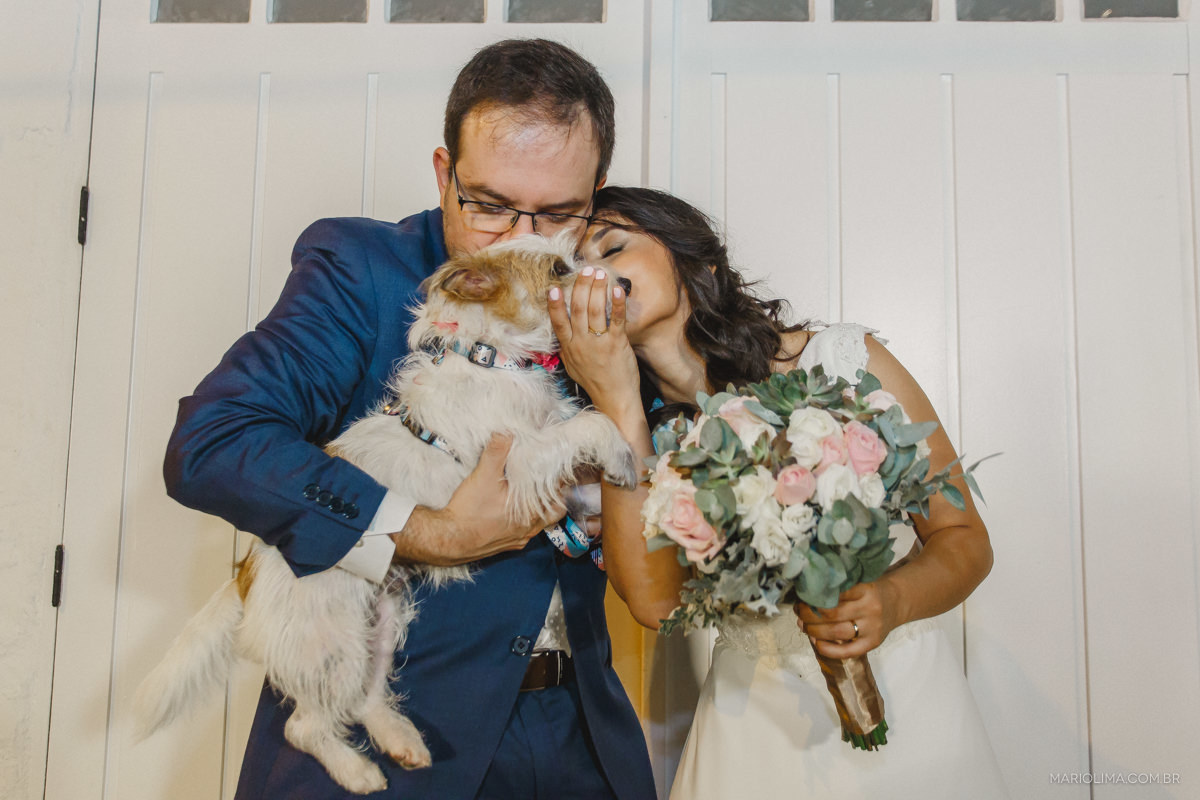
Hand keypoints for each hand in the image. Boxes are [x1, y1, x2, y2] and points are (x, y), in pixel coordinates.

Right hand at [391, 433, 564, 565]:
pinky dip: (523, 522)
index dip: (560, 479)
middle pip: (554, 511)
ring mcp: (518, 538)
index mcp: (531, 511)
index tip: (558, 467)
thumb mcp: (484, 474)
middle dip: (554, 496)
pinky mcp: (506, 545)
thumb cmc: (470, 511)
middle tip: (549, 481)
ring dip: (539, 510)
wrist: (449, 540)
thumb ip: (498, 451)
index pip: (558, 494)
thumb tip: (507, 431)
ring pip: (540, 524)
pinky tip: (513, 514)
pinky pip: (523, 533)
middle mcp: (529, 528)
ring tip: (532, 495)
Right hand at [548, 269, 639, 412]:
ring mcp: (599, 343)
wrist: (614, 399)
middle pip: (578, 309)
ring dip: (598, 289)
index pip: (558, 322)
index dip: (555, 304)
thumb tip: (562, 329)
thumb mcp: (572, 365)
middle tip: (586, 269)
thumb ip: (567, 346)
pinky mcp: (617, 344)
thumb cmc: (594, 382)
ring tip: (601, 273)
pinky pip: (616, 319)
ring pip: (595, 310)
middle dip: (581, 286)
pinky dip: (616, 303)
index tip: (553, 287)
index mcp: (569, 347)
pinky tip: (618, 290)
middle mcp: (582, 343)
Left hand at [795, 580, 900, 658]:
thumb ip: (839, 586)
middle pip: (832, 614)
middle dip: (809, 614)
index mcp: (865, 589)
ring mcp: (872, 627)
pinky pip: (848, 651)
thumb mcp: (859, 580)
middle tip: (799, 611)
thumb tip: (805, 595)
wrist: (897, 602)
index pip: (836, 592)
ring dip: (814, 630)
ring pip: (837, 632)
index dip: (815, 596)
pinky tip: (816, 643)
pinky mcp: (873, 643)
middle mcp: (870, 608)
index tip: (802, 595)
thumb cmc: (870, 590)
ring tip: (803, 625)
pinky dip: (828, 649)